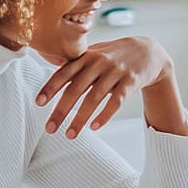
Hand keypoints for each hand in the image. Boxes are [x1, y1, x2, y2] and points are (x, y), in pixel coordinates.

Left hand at [36, 36, 173, 137]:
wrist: (148, 51)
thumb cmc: (114, 55)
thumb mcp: (95, 53)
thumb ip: (75, 64)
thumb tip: (50, 75)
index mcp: (87, 57)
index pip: (64, 72)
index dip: (51, 87)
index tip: (39, 103)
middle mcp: (99, 63)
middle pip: (76, 89)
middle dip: (61, 110)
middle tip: (50, 128)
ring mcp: (116, 72)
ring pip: (94, 98)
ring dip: (80, 118)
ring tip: (70, 135)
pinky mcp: (131, 82)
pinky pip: (116, 101)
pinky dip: (104, 115)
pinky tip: (94, 127)